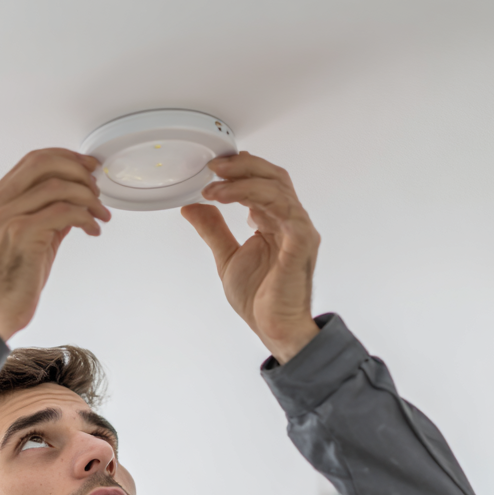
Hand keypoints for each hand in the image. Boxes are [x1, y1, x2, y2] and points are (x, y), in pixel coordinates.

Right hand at [0, 149, 110, 340]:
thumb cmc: (7, 283)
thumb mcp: (27, 240)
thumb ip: (47, 217)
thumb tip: (73, 203)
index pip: (33, 161)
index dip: (65, 158)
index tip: (87, 166)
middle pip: (44, 163)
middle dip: (78, 170)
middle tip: (96, 186)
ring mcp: (8, 217)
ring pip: (58, 186)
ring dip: (87, 197)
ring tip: (99, 213)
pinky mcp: (23, 233)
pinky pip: (64, 212)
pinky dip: (85, 217)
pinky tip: (92, 229)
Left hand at [181, 152, 320, 362]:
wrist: (274, 328)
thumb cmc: (261, 300)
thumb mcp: (227, 258)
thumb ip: (213, 230)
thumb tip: (193, 207)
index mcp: (275, 223)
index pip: (263, 183)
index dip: (239, 171)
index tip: (212, 169)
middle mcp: (290, 222)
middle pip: (273, 177)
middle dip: (242, 166)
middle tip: (213, 167)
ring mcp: (298, 230)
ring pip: (276, 187)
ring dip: (242, 180)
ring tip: (214, 185)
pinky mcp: (300, 242)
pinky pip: (282, 208)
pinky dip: (254, 196)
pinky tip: (228, 198)